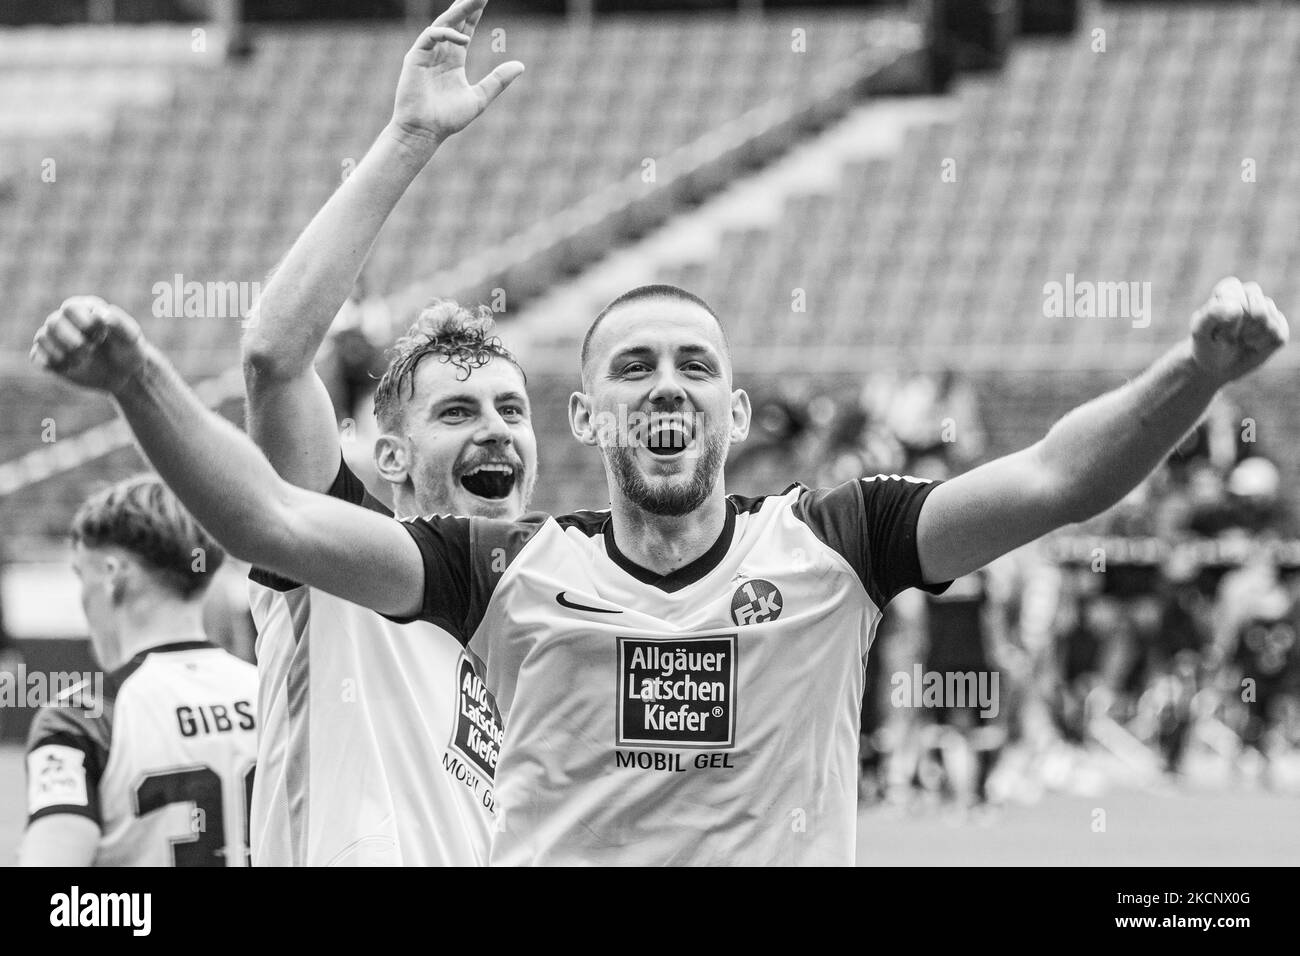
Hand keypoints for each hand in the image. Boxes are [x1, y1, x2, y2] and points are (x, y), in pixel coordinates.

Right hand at [30, 296, 148, 393]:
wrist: (124, 375)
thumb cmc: (128, 351)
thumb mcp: (131, 338)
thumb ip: (120, 323)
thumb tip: (100, 314)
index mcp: (84, 309)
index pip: (70, 308)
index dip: (83, 323)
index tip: (100, 336)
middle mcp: (66, 321)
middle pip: (53, 322)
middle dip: (72, 340)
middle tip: (89, 350)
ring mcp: (56, 339)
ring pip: (42, 337)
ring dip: (62, 352)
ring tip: (82, 360)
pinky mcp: (50, 357)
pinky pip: (36, 356)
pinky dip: (50, 363)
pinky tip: (69, 367)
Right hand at [389, 0, 523, 147]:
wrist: (424, 132)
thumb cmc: (448, 119)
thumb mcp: (479, 97)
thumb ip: (498, 80)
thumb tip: (521, 66)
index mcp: (453, 60)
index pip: (465, 29)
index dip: (474, 14)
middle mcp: (440, 52)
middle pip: (454, 20)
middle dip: (467, 5)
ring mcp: (426, 53)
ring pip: (443, 22)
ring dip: (458, 10)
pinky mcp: (415, 57)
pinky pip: (431, 35)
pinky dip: (446, 34)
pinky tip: (463, 39)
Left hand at [1190, 277, 1287, 384]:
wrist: (1217, 366)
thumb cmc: (1207, 344)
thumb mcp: (1200, 332)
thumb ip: (1211, 315)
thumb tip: (1236, 308)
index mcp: (1229, 289)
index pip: (1233, 291)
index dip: (1225, 314)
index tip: (1216, 326)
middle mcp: (1251, 295)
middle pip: (1256, 306)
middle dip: (1240, 326)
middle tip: (1228, 336)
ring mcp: (1268, 310)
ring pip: (1266, 320)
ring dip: (1248, 336)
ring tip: (1239, 340)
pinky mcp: (1279, 327)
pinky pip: (1277, 335)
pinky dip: (1260, 345)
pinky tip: (1251, 345)